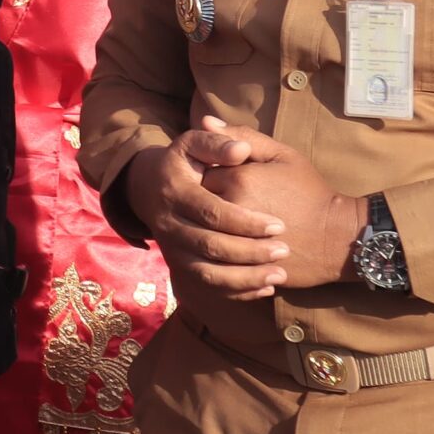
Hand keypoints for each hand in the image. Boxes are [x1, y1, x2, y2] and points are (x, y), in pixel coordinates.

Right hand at [122, 129, 290, 300]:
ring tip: (279, 274)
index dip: (246, 221)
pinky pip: (207, 286)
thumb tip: (240, 149)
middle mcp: (167, 223)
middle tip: (284, 250)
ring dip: (246, 278)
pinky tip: (265, 288)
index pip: (212, 212)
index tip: (278, 225)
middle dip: (251, 252)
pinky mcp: (178, 265)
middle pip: (211, 246)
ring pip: (208, 273)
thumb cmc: (184, 163)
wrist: (149, 187)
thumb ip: (217, 142)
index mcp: (175, 191)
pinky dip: (237, 291)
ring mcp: (171, 248)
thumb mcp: (193, 143)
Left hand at [192, 119, 367, 289]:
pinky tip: (232, 248)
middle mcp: (231, 209)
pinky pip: (212, 260)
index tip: (227, 178)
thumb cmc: (310, 192)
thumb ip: (242, 136)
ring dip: (209, 229)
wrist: (337, 238)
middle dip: (205, 202)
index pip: (199, 172)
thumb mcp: (282, 155)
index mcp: (238, 179)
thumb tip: (205, 120)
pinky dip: (216, 255)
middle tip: (231, 203)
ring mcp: (234, 241)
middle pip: (196, 203)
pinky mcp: (240, 267)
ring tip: (231, 226)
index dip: (211, 174)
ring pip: (201, 233)